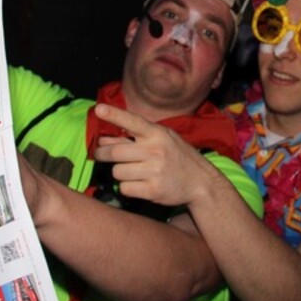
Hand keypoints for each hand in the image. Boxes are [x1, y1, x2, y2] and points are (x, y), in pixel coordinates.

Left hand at [91, 103, 217, 206]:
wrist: (201, 183)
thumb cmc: (177, 157)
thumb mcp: (162, 139)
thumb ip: (134, 138)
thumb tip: (103, 140)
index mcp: (157, 134)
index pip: (133, 121)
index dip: (114, 115)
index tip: (99, 109)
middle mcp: (156, 151)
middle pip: (115, 152)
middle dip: (102, 154)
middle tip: (100, 154)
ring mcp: (155, 171)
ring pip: (117, 172)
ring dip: (119, 173)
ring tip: (132, 171)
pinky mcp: (153, 190)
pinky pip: (124, 188)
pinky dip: (127, 187)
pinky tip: (139, 184)